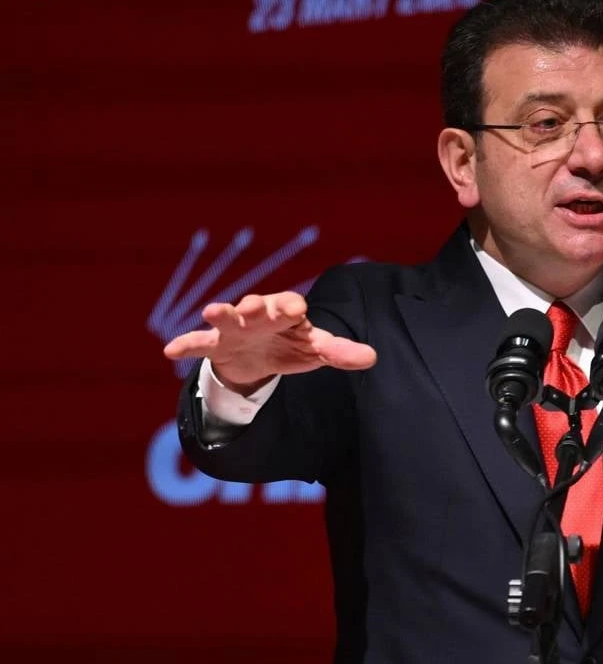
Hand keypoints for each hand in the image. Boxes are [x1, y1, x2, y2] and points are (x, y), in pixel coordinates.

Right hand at [162, 292, 376, 394]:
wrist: (258, 358)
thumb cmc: (290, 345)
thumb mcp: (315, 351)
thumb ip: (340, 352)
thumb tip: (372, 356)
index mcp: (286, 312)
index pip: (289, 305)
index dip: (291, 306)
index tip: (296, 309)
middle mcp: (258, 315)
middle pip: (257, 307)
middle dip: (256, 306)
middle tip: (254, 307)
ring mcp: (234, 329)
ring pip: (227, 318)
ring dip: (220, 314)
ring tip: (211, 312)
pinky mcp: (215, 345)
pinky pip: (198, 344)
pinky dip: (185, 345)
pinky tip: (170, 351)